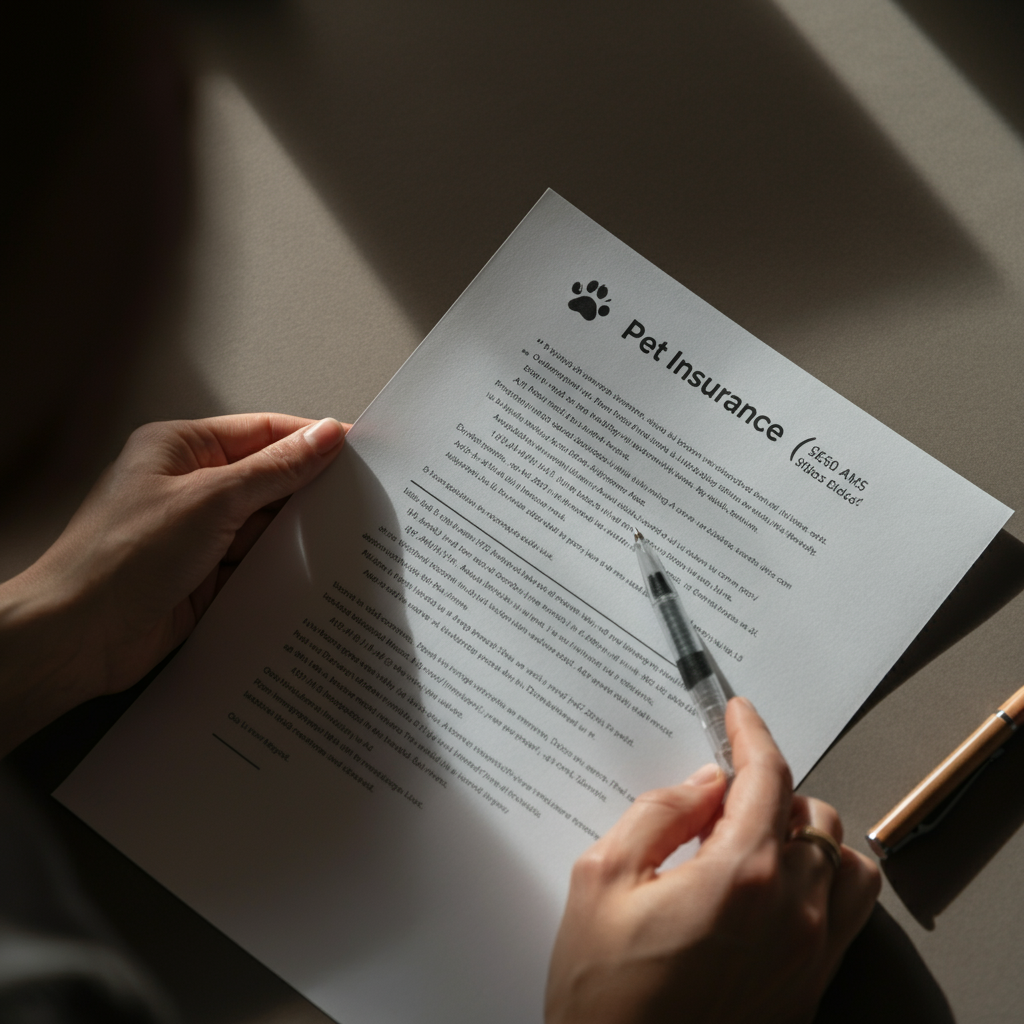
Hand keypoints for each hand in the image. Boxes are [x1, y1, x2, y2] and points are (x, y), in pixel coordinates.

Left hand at [0, 414, 346, 754]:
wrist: (77, 638)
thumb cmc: (122, 557)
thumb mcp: (212, 499)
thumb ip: (275, 469)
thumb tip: (325, 436)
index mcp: (181, 449)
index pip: (262, 433)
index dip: (311, 440)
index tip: (358, 450)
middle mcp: (190, 488)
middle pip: (268, 480)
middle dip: (309, 492)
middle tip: (360, 498)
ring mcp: (198, 536)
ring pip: (266, 527)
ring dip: (297, 535)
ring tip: (343, 539)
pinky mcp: (205, 578)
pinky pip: (256, 566)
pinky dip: (281, 570)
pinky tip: (310, 574)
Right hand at [545, 698, 880, 1023]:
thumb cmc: (602, 991)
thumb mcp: (601, 879)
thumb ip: (658, 814)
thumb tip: (705, 783)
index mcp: (739, 876)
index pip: (766, 777)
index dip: (752, 733)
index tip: (739, 713)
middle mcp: (791, 910)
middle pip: (809, 810)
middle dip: (768, 786)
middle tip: (719, 794)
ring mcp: (811, 952)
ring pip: (842, 855)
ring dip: (805, 829)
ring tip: (754, 836)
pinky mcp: (814, 985)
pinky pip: (852, 908)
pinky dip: (830, 874)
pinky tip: (785, 881)